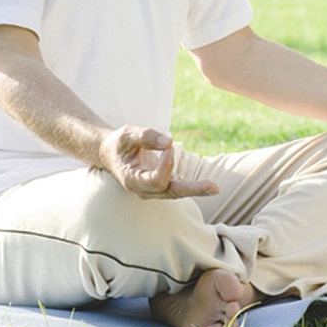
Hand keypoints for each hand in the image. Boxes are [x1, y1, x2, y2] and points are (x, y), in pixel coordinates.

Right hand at [98, 125, 218, 198]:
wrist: (112, 154)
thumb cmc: (120, 144)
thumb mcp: (128, 134)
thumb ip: (147, 136)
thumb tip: (169, 142)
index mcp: (132, 179)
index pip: (155, 180)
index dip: (165, 166)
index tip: (169, 148)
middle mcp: (143, 189)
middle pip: (170, 192)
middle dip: (192, 189)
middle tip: (214, 187)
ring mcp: (152, 190)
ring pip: (176, 192)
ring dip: (196, 189)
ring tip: (215, 188)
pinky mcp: (161, 185)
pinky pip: (178, 188)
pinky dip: (193, 186)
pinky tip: (208, 187)